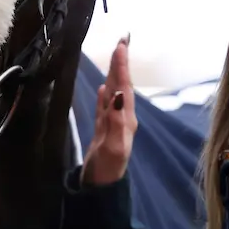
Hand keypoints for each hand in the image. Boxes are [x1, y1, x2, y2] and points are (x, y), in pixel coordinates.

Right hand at [81, 35, 136, 186]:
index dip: (122, 66)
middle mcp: (123, 117)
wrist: (101, 186)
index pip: (125, 86)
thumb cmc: (108, 167)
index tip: (121, 46)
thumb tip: (118, 93)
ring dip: (114, 75)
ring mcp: (113, 123)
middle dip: (121, 64)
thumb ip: (116, 120)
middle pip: (122, 85)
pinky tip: (103, 87)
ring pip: (114, 93)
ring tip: (114, 57)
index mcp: (127, 118)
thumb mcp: (113, 145)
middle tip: (122, 41)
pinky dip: (105, 94)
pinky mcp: (103, 129)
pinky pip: (105, 107)